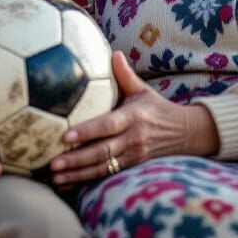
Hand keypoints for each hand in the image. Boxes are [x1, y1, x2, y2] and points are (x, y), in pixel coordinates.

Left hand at [50, 52, 218, 186]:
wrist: (185, 133)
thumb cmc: (157, 108)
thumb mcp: (143, 90)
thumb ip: (125, 74)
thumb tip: (114, 52)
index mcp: (133, 117)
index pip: (108, 125)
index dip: (87, 131)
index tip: (66, 136)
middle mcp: (132, 139)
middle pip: (102, 152)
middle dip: (76, 160)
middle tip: (52, 163)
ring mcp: (132, 156)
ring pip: (102, 168)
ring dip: (78, 175)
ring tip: (55, 177)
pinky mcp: (131, 168)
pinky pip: (106, 177)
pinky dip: (86, 182)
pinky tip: (67, 185)